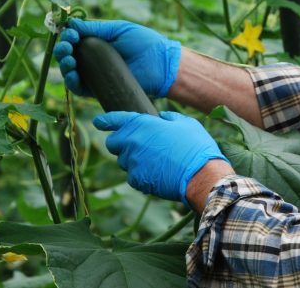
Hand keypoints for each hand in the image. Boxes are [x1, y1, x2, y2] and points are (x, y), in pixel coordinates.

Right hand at [53, 19, 180, 97]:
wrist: (161, 64)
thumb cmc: (144, 42)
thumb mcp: (118, 29)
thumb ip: (96, 28)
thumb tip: (71, 24)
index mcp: (97, 42)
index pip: (74, 39)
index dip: (68, 36)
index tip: (71, 34)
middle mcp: (93, 59)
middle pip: (68, 55)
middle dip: (62, 50)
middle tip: (66, 47)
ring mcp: (95, 75)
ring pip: (70, 72)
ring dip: (64, 65)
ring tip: (70, 59)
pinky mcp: (99, 90)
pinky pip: (79, 88)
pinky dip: (72, 82)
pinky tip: (73, 73)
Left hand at [93, 111, 230, 204]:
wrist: (200, 175)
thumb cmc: (195, 146)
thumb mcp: (186, 123)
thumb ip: (169, 118)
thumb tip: (162, 118)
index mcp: (142, 124)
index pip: (116, 120)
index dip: (105, 120)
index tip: (98, 121)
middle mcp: (132, 143)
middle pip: (113, 143)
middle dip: (121, 143)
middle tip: (137, 144)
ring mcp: (132, 163)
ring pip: (124, 160)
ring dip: (133, 159)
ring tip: (156, 160)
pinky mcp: (136, 181)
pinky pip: (133, 175)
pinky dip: (141, 173)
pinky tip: (158, 172)